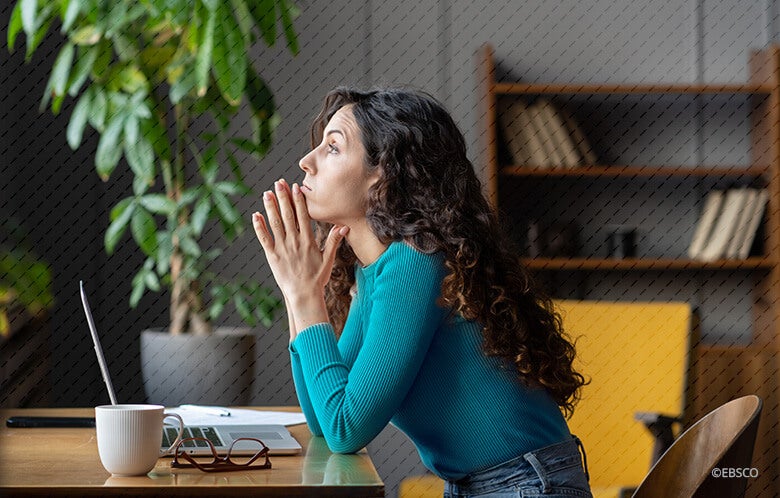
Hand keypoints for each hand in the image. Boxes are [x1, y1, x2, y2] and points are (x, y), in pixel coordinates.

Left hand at [252, 179, 348, 304]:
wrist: (304, 295)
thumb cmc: (317, 278)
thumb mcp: (329, 259)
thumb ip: (334, 241)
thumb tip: (344, 226)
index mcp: (308, 241)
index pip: (303, 216)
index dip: (299, 201)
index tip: (296, 187)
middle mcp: (294, 242)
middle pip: (288, 215)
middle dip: (283, 197)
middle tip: (279, 182)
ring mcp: (282, 248)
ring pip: (275, 224)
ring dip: (270, 208)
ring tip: (267, 193)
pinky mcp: (272, 256)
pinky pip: (264, 239)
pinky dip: (259, 227)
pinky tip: (256, 215)